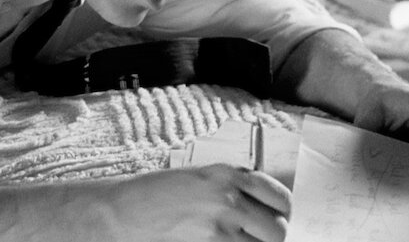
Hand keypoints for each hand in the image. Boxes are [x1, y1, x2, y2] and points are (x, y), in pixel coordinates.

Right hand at [108, 164, 290, 241]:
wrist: (123, 212)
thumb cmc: (157, 194)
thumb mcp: (198, 178)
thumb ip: (231, 187)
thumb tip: (264, 206)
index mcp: (226, 174)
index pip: (279, 196)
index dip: (285, 211)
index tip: (283, 216)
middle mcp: (227, 198)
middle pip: (278, 229)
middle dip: (275, 235)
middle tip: (264, 236)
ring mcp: (218, 227)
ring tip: (241, 239)